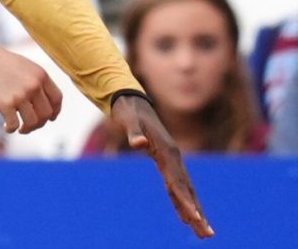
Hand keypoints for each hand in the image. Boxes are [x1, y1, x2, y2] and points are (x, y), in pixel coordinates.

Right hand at [0, 39, 61, 133]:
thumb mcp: (22, 64)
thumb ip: (34, 80)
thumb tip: (39, 101)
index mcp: (40, 74)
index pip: (57, 99)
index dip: (55, 111)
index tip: (49, 118)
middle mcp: (34, 85)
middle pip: (46, 114)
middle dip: (39, 123)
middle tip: (29, 126)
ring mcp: (20, 95)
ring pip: (33, 122)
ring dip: (27, 129)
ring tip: (20, 129)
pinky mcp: (5, 104)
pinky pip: (14, 125)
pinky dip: (11, 129)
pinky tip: (5, 127)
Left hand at [111, 95, 213, 238]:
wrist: (133, 102)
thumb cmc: (130, 113)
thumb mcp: (130, 121)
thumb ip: (134, 133)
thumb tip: (138, 144)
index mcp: (167, 152)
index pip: (177, 182)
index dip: (185, 201)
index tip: (194, 218)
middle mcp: (174, 159)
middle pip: (188, 191)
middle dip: (198, 214)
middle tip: (208, 235)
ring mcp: (172, 161)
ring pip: (186, 191)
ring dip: (194, 212)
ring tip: (204, 233)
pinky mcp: (166, 162)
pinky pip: (176, 187)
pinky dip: (181, 202)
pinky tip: (185, 217)